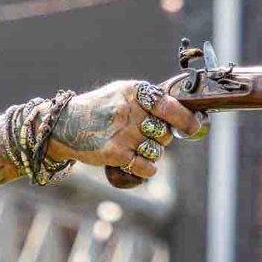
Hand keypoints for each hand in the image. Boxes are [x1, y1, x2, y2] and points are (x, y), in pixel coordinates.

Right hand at [47, 80, 201, 178]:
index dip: (186, 118)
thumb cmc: (100, 109)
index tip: (195, 126)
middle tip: (147, 135)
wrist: (66, 125)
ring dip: (151, 153)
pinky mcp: (115, 153)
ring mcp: (122, 132)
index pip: (170, 105)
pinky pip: (146, 167)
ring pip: (157, 150)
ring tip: (135, 146)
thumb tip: (186, 101)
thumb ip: (150, 98)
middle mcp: (129, 110)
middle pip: (165, 132)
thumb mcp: (122, 93)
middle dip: (161, 137)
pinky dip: (146, 169)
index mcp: (134, 91)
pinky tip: (138, 164)